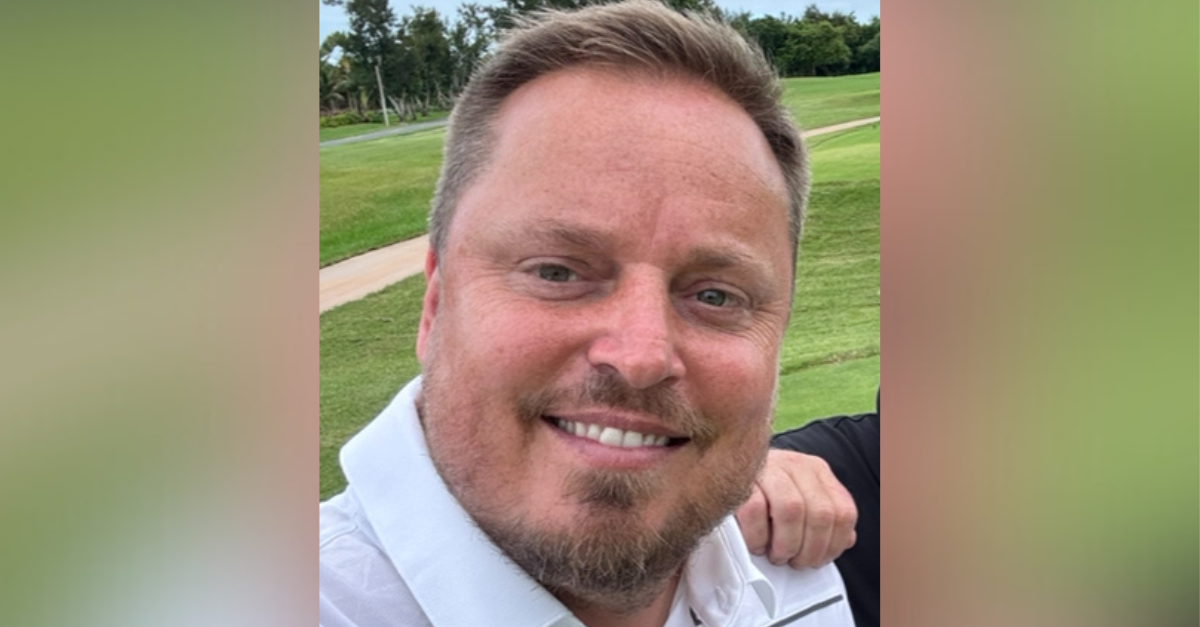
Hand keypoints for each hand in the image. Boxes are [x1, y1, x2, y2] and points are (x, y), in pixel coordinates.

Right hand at [736, 449, 857, 568]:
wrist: (719, 472)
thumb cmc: (763, 495)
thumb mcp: (800, 501)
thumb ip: (823, 519)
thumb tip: (846, 540)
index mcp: (816, 471)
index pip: (844, 512)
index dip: (834, 545)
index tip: (817, 561)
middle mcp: (796, 464)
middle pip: (821, 514)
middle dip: (810, 550)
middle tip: (794, 562)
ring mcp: (768, 467)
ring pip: (792, 510)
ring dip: (786, 545)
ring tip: (776, 556)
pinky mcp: (740, 477)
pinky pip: (754, 510)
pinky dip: (757, 537)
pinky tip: (756, 544)